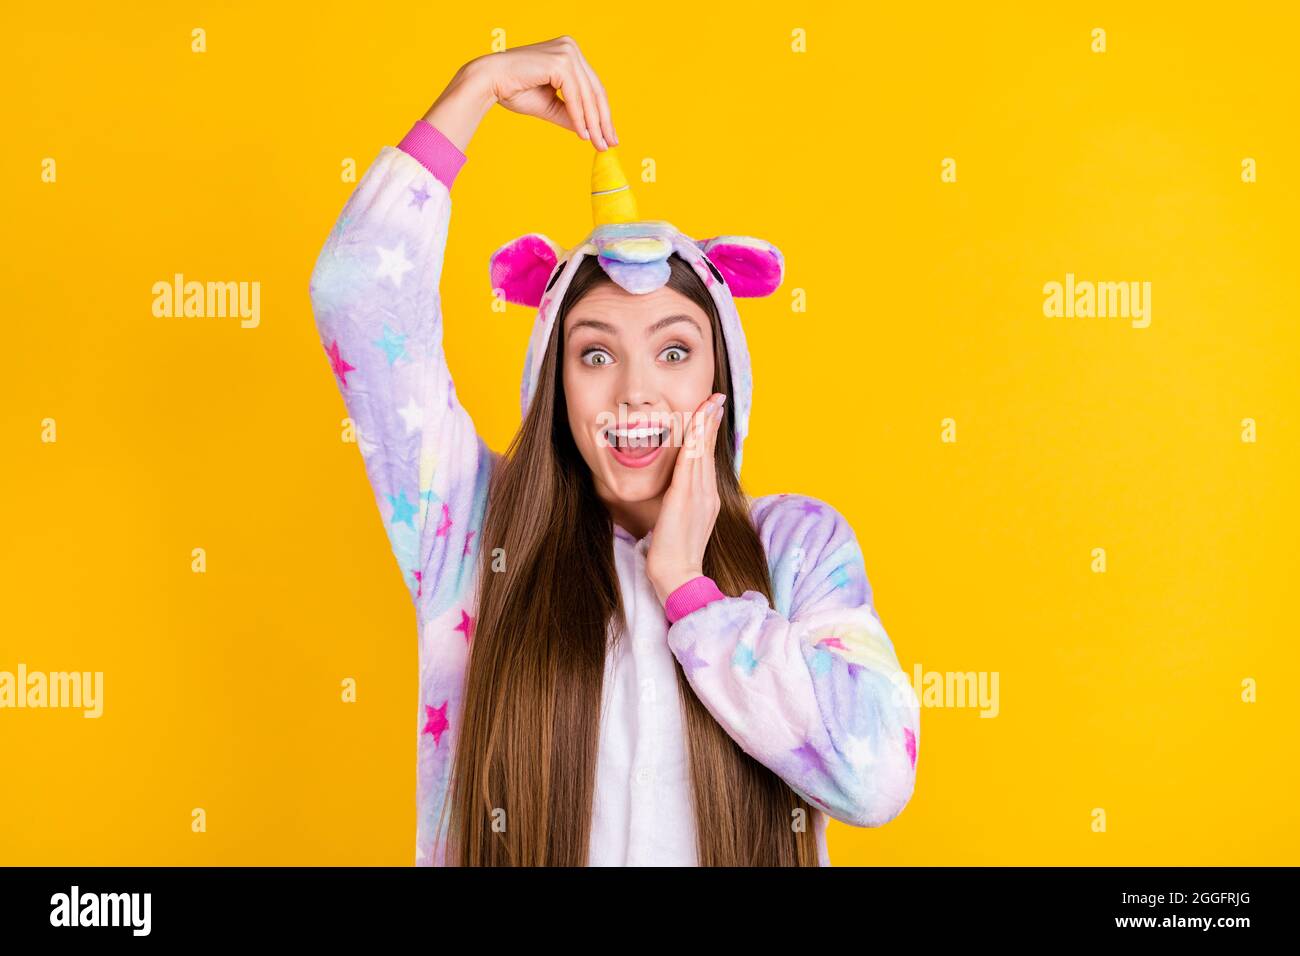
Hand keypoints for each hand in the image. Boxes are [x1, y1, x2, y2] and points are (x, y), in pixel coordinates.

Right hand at [462, 36, 616, 149]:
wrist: (489, 81)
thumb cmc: (515, 90)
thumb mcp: (550, 106)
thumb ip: (571, 115)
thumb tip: (592, 132)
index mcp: (569, 53)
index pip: (592, 86)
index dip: (602, 113)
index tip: (609, 135)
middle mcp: (570, 48)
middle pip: (595, 90)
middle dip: (603, 120)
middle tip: (609, 144)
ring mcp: (567, 52)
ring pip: (587, 95)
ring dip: (593, 123)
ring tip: (598, 144)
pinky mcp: (560, 62)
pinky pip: (575, 97)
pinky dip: (579, 118)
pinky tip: (583, 135)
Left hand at [645, 393, 726, 606]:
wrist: (678, 576)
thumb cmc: (676, 554)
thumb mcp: (685, 522)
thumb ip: (686, 502)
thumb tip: (679, 490)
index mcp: (708, 499)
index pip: (709, 459)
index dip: (711, 433)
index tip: (712, 411)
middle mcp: (707, 493)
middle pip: (709, 450)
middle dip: (711, 421)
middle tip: (714, 397)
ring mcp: (699, 495)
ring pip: (702, 452)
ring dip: (705, 424)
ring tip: (709, 402)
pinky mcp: (685, 498)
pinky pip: (690, 463)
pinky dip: (694, 441)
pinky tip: (695, 425)